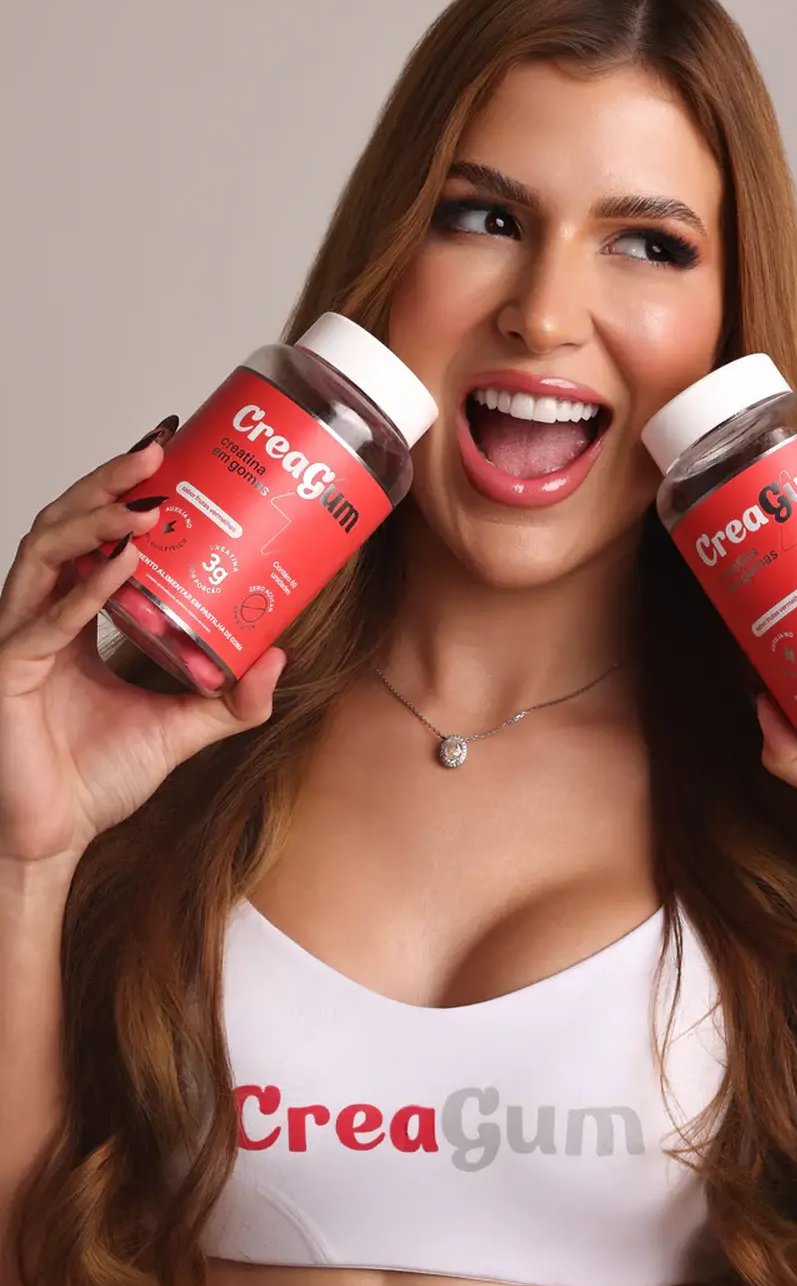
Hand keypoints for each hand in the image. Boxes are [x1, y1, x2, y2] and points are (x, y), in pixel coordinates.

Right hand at [0, 423, 286, 869]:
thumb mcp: (182, 727)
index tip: (167, 449)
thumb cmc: (95, 779)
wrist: (54, 838)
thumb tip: (281, 655)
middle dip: (108, 479)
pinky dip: (86, 588)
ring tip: (149, 499)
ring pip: (45, 550)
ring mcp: (18, 637)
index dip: (120, 487)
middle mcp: (39, 614)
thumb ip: (231, 698)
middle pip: (66, 522)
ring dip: (97, 516)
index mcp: (72, 615)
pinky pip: (47, 620)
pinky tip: (121, 563)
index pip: (90, 532)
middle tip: (159, 447)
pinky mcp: (8, 672)